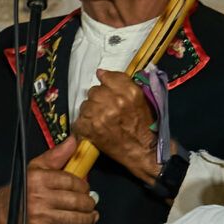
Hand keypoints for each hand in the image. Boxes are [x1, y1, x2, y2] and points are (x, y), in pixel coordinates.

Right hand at [0, 139, 98, 223]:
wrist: (0, 212)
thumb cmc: (21, 188)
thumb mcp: (35, 167)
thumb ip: (56, 155)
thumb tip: (73, 141)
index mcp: (39, 179)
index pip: (71, 181)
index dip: (83, 186)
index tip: (86, 188)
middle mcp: (39, 197)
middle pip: (75, 201)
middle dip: (88, 203)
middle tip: (91, 203)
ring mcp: (40, 216)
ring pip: (73, 219)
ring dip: (86, 218)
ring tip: (91, 216)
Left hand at [71, 69, 163, 183]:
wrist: (143, 151)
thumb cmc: (144, 126)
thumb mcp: (141, 99)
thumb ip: (123, 83)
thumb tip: (101, 73)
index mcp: (129, 91)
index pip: (107, 77)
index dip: (105, 84)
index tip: (106, 90)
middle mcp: (115, 100)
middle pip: (94, 91)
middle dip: (98, 100)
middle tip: (106, 111)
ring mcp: (101, 115)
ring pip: (85, 105)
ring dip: (90, 112)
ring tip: (101, 121)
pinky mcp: (91, 129)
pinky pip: (78, 121)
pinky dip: (84, 126)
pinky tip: (94, 130)